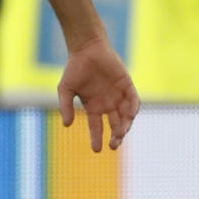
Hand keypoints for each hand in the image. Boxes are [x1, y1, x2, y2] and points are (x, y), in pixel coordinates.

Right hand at [58, 36, 139, 151]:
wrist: (87, 48)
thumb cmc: (75, 68)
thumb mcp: (65, 89)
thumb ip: (65, 106)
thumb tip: (66, 125)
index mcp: (94, 107)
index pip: (97, 127)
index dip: (97, 139)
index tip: (96, 150)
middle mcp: (108, 103)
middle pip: (115, 125)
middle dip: (116, 137)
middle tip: (114, 145)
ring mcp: (118, 95)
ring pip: (126, 116)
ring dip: (125, 126)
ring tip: (121, 133)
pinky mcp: (126, 84)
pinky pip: (133, 100)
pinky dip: (133, 108)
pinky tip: (130, 115)